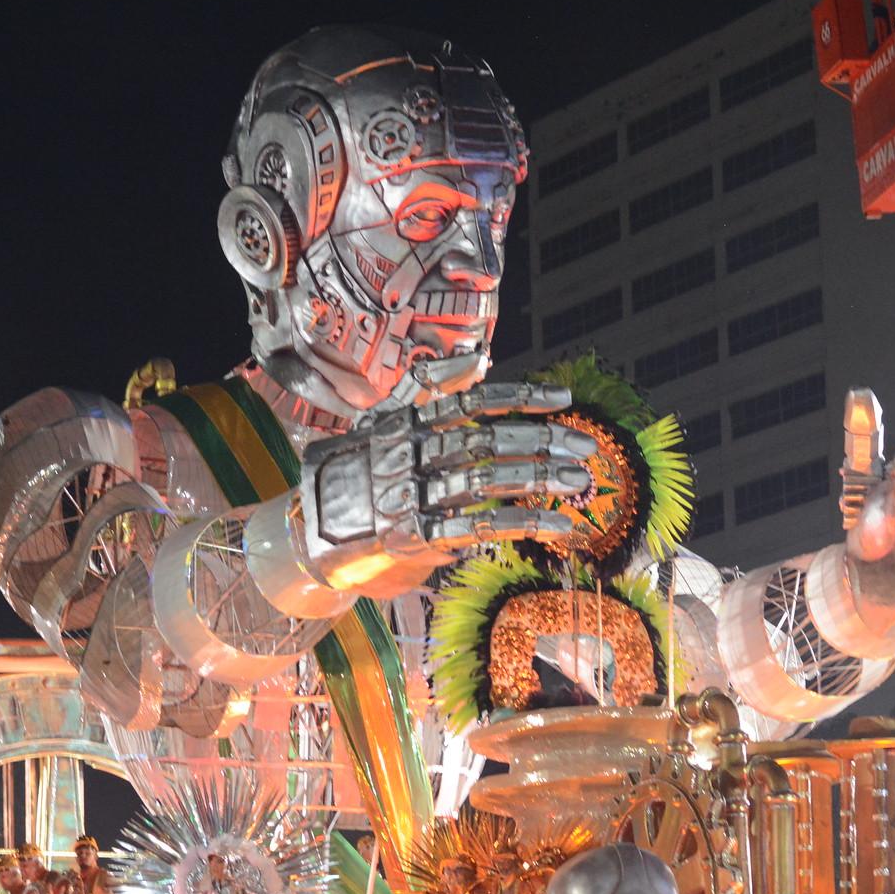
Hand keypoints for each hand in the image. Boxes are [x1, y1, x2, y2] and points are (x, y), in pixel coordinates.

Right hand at [300, 382, 595, 595]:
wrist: (309, 534)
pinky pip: (479, 527)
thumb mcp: (384, 421)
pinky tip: (556, 525)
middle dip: (542, 442)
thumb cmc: (355, 473)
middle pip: (487, 441)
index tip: (563, 398)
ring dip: (539, 481)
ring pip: (486, 482)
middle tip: (585, 447)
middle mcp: (408, 453)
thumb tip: (480, 356)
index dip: (520, 397)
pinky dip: (522, 523)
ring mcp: (409, 495)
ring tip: (578, 483)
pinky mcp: (414, 537)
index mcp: (405, 420)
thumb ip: (430, 389)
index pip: (471, 400)